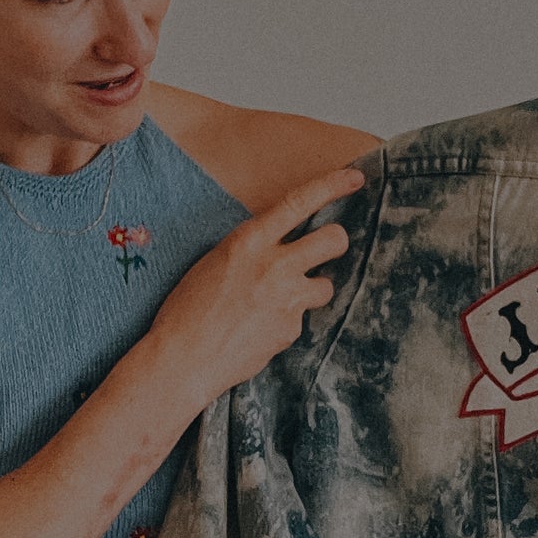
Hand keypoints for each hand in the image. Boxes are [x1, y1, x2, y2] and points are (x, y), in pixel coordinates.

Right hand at [145, 167, 364, 402]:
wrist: (182, 359)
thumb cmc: (187, 309)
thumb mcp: (214, 262)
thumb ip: (251, 249)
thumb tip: (278, 246)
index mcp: (249, 241)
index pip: (299, 203)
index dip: (331, 186)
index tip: (355, 178)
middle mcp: (274, 266)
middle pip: (333, 240)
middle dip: (336, 241)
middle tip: (327, 248)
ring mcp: (287, 299)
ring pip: (326, 285)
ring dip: (311, 288)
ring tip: (280, 299)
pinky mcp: (291, 330)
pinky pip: (300, 318)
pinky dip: (285, 321)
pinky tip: (259, 329)